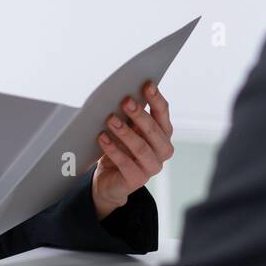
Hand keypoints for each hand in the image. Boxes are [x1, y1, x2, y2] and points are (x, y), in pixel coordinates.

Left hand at [92, 81, 173, 218]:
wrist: (110, 180)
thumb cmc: (121, 149)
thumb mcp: (128, 130)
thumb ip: (130, 116)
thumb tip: (125, 93)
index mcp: (163, 134)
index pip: (163, 114)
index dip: (156, 99)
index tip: (147, 85)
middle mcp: (162, 151)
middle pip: (154, 130)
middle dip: (140, 114)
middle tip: (126, 101)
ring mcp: (151, 167)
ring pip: (141, 147)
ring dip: (125, 132)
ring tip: (110, 119)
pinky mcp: (137, 180)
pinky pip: (126, 163)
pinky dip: (113, 150)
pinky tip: (102, 138)